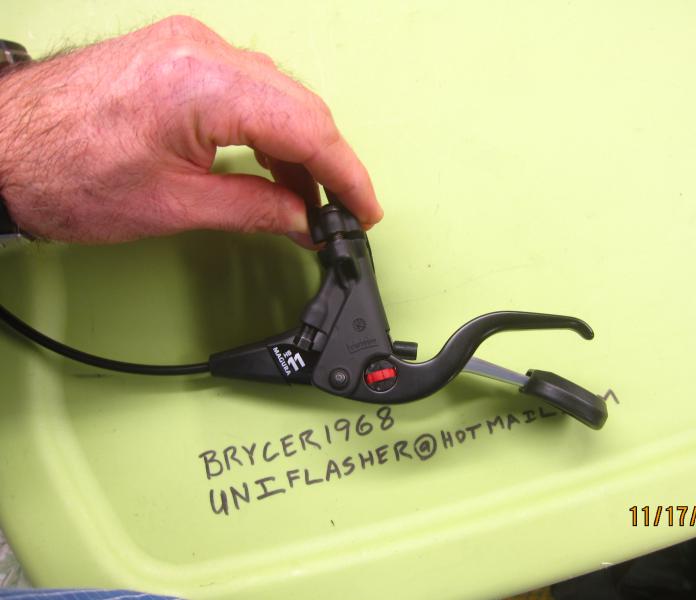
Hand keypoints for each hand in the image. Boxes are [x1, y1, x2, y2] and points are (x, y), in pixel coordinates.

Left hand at [0, 16, 381, 243]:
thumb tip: (305, 220)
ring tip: (311, 201)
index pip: (307, 128)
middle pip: (301, 106)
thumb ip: (255, 209)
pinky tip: (277, 167)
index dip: (347, 175)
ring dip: (302, 148)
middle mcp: (203, 50)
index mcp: (204, 84)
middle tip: (343, 212)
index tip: (365, 209)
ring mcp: (191, 46)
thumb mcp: (174, 206)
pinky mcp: (181, 55)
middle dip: (330, 163)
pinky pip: (250, 89)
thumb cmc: (63, 172)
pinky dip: (270, 130)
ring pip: (279, 96)